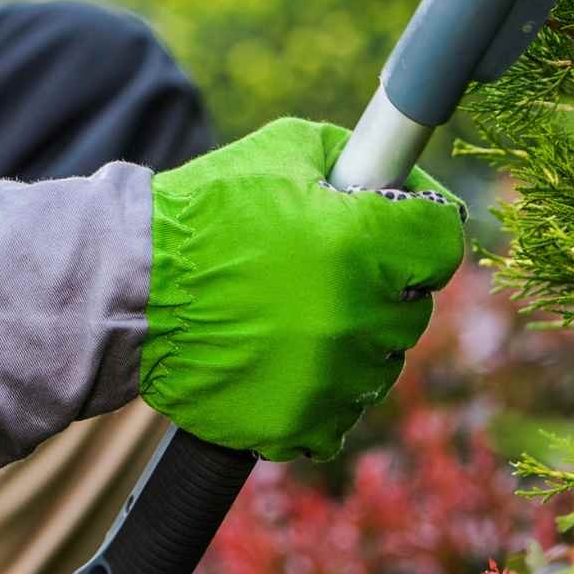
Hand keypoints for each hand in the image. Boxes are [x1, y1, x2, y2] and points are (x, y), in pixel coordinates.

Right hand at [0, 118, 464, 500]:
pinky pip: (339, 415)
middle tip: (335, 270)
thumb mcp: (284, 150)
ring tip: (300, 315)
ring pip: (380, 363)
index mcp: (360, 243)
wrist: (129, 291)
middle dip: (384, 284)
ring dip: (354, 340)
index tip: (401, 231)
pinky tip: (286, 360)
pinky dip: (321, 393)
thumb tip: (402, 175)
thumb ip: (356, 158)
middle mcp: (355, 314)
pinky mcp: (297, 423)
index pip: (445, 242)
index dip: (423, 231)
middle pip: (414, 306)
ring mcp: (328, 376)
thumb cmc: (207, 213)